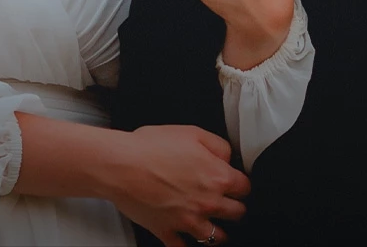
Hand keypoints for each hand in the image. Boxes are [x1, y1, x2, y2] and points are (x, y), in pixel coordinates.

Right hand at [107, 124, 248, 246]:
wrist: (121, 165)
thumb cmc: (151, 147)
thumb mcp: (192, 132)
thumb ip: (219, 146)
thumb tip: (228, 157)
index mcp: (217, 177)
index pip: (245, 188)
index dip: (241, 185)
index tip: (236, 184)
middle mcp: (207, 203)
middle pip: (237, 214)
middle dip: (235, 208)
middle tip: (228, 205)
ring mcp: (188, 221)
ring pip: (216, 237)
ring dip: (218, 232)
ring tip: (214, 227)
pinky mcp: (167, 231)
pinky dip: (186, 245)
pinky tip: (187, 241)